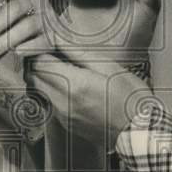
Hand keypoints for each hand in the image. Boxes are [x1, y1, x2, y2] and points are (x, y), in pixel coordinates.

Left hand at [0, 0, 56, 58]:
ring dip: (5, 39)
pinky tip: (15, 53)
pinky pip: (41, 41)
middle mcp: (37, 1)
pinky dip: (27, 47)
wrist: (48, 37)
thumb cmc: (17, 24)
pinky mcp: (54, 37)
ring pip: (27, 25)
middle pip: (15, 8)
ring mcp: (47, 18)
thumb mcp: (7, 12)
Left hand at [27, 53, 151, 149]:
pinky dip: (51, 92)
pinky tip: (68, 87)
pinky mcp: (66, 124)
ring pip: (38, 91)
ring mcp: (62, 116)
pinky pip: (49, 104)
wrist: (139, 131)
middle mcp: (61, 102)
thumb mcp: (110, 67)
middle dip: (37, 62)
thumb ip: (79, 53)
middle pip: (32, 76)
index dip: (40, 49)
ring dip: (42, 77)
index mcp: (73, 84)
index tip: (49, 44)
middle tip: (52, 53)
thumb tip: (59, 40)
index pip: (38, 62)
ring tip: (60, 68)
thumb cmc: (130, 98)